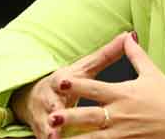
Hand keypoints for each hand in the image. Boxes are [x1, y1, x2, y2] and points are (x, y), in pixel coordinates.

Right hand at [11, 32, 132, 138]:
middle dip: (55, 112)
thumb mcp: (85, 67)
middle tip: (57, 118)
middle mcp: (50, 98)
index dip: (64, 82)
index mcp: (61, 80)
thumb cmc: (68, 82)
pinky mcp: (41, 131)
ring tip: (55, 138)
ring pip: (47, 125)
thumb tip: (129, 35)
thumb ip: (106, 54)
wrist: (35, 96)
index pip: (61, 79)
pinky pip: (46, 137)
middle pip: (52, 105)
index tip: (65, 83)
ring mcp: (44, 116)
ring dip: (51, 131)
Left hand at [48, 34, 164, 138]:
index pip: (94, 88)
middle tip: (52, 118)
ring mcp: (123, 132)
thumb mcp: (151, 71)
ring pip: (94, 138)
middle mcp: (120, 113)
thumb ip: (135, 55)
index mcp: (123, 93)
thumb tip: (127, 37)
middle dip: (70, 117)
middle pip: (89, 116)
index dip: (76, 85)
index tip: (60, 81)